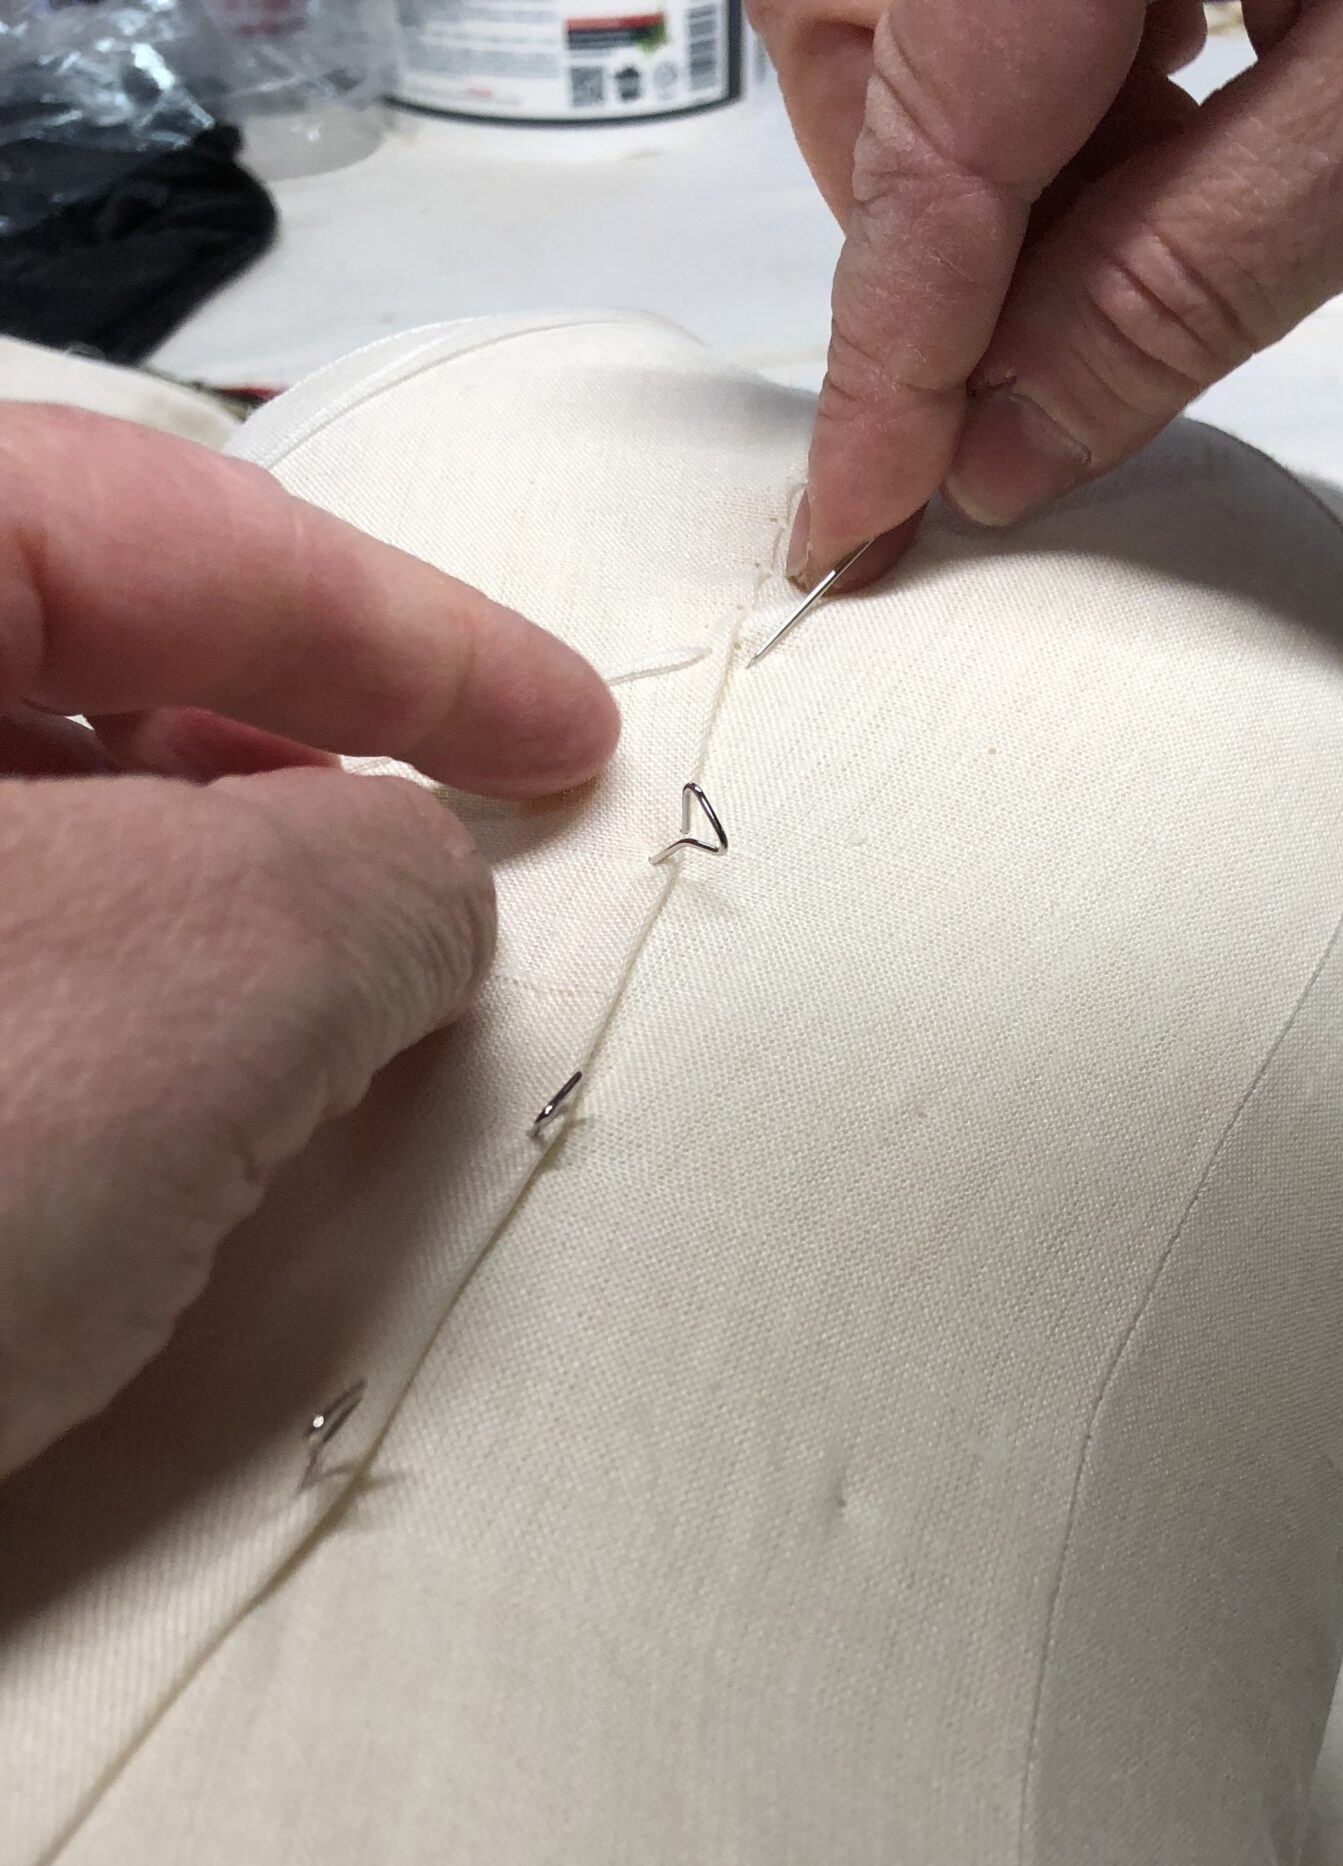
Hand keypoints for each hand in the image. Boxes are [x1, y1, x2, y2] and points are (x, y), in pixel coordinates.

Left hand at [0, 404, 618, 1479]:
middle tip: (431, 889)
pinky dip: (57, 1028)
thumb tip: (407, 882)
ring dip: (172, 923)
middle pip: (52, 667)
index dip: (416, 635)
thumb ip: (378, 872)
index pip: (159, 527)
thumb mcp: (204, 981)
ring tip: (295, 1050)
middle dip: (276, 773)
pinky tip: (126, 1144)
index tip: (573, 741)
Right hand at [756, 0, 1342, 579]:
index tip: (859, 512)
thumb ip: (1185, 284)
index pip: (936, 128)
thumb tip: (1012, 443)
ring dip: (993, 156)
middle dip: (928, 215)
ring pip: (898, 15)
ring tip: (1173, 186)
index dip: (895, 347)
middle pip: (858, 41)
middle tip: (1048, 339)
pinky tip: (1173, 116)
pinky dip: (1048, 91)